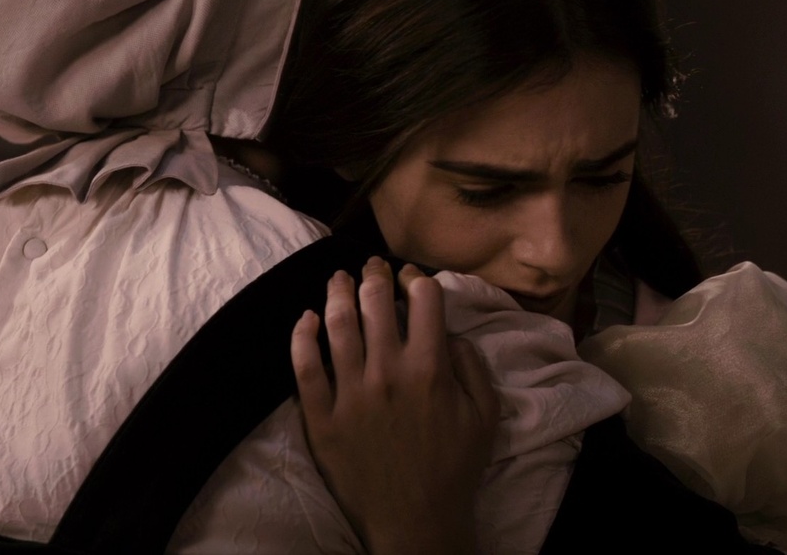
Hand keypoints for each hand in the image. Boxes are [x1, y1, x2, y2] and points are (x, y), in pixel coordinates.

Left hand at [291, 258, 499, 554]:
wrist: (415, 520)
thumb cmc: (454, 469)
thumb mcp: (485, 415)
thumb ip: (472, 366)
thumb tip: (451, 332)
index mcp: (430, 369)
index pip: (423, 300)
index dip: (416, 279)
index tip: (411, 277)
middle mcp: (387, 373)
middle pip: (375, 302)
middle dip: (374, 275)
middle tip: (371, 266)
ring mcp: (350, 394)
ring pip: (337, 325)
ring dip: (337, 293)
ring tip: (338, 280)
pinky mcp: (321, 417)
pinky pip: (304, 367)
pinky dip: (302, 336)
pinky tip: (305, 319)